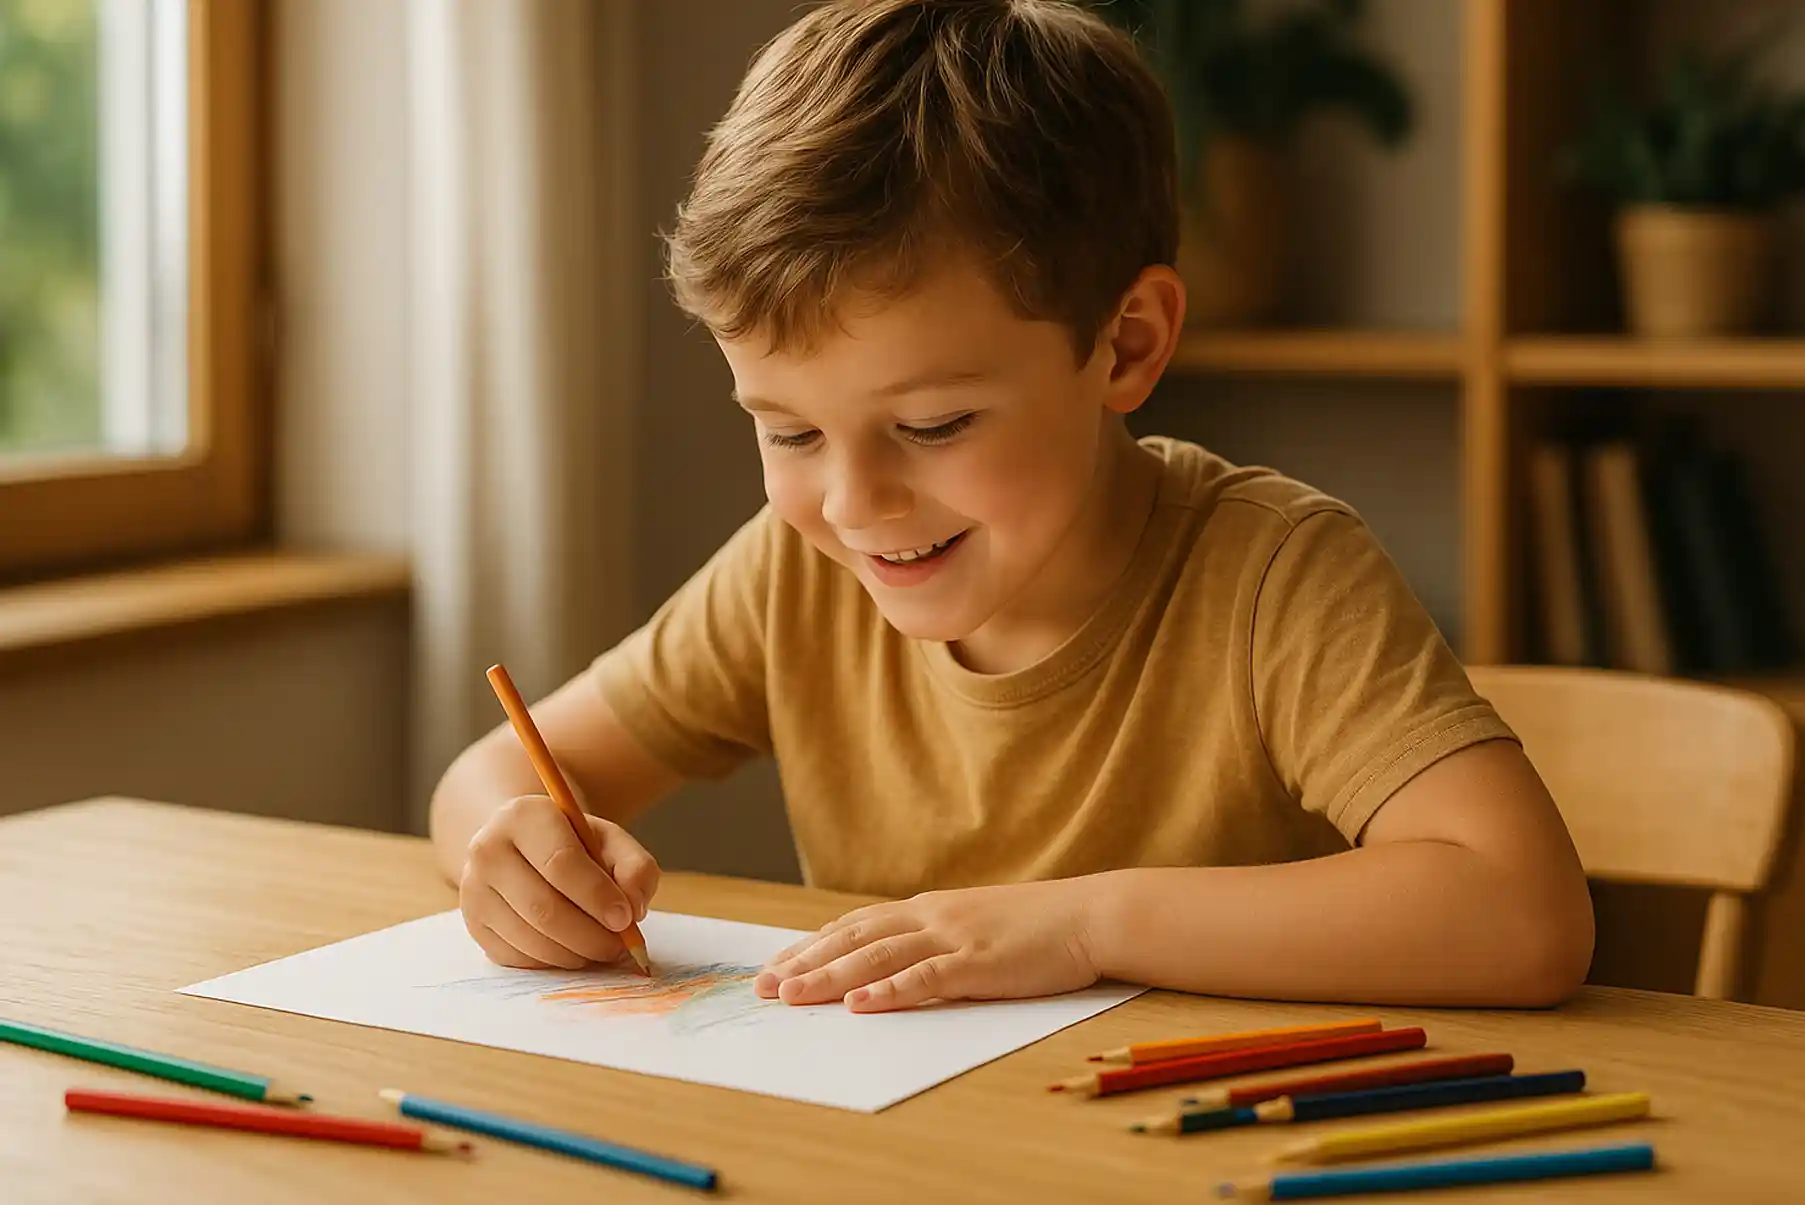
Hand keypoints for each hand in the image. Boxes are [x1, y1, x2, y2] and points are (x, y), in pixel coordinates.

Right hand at [458, 793, 660, 969]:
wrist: (521, 847)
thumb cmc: (572, 843)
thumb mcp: (609, 840)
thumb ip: (635, 867)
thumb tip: (634, 907)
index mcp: (523, 816)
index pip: (560, 862)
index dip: (597, 895)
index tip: (625, 918)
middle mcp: (487, 850)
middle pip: (544, 908)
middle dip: (590, 936)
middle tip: (619, 945)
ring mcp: (473, 890)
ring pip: (530, 939)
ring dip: (575, 954)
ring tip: (600, 948)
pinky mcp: (474, 924)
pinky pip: (517, 957)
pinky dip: (553, 962)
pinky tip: (572, 949)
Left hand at [754, 879, 1100, 1012]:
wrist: (1089, 916)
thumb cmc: (1035, 927)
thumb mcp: (974, 925)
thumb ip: (934, 939)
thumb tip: (894, 964)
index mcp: (928, 909)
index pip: (855, 926)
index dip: (812, 946)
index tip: (776, 965)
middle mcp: (931, 916)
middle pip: (853, 939)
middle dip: (805, 963)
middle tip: (763, 987)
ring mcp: (953, 937)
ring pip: (877, 957)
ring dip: (830, 977)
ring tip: (791, 996)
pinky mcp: (978, 962)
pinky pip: (925, 978)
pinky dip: (889, 992)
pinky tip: (860, 1006)